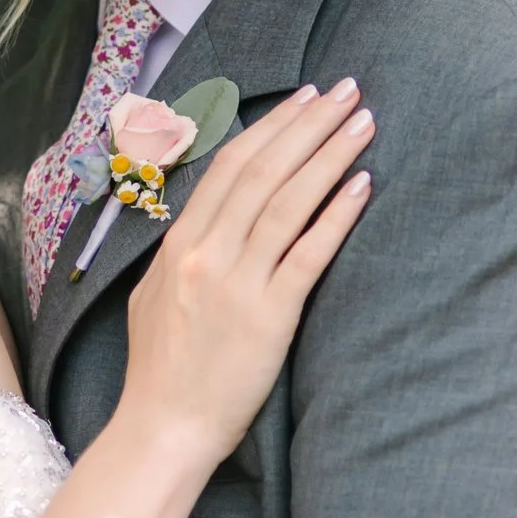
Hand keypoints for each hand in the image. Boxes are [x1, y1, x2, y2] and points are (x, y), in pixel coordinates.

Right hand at [122, 79, 375, 463]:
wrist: (163, 428)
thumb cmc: (161, 369)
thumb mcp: (153, 293)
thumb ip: (181, 250)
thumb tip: (210, 216)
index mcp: (178, 243)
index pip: (230, 165)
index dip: (272, 126)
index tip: (304, 98)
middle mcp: (205, 252)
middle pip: (263, 170)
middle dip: (308, 123)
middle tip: (345, 89)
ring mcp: (236, 283)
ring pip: (288, 201)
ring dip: (329, 155)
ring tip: (362, 122)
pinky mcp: (269, 317)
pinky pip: (308, 254)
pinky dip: (336, 215)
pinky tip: (362, 186)